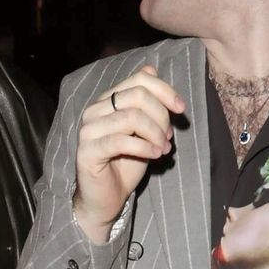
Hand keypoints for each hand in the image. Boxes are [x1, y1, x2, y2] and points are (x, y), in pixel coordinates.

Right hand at [73, 64, 185, 239]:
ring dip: (155, 133)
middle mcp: (94, 110)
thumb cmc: (126, 165)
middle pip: (137, 96)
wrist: (107, 199)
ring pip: (131, 117)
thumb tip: (151, 70)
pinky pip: (121, 141)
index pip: (139, 79)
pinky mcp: (87, 151)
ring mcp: (88, 130)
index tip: (181, 109)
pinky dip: (144, 148)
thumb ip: (147, 103)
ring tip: (163, 149)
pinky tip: (155, 156)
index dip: (164, 91)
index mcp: (107, 100)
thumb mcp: (144, 130)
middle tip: (168, 137)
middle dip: (161, 116)